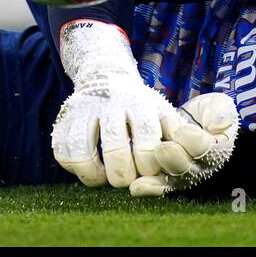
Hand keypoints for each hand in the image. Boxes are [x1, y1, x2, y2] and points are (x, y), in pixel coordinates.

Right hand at [51, 68, 180, 187]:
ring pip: (81, 152)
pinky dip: (74, 168)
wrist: (104, 76)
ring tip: (104, 179)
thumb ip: (177, 132)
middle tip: (125, 180)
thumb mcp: (161, 110)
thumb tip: (194, 150)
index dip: (147, 165)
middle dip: (122, 174)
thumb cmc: (139, 105)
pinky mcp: (62, 119)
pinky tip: (88, 169)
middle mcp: (109, 102)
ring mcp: (83, 109)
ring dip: (94, 175)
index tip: (147, 172)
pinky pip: (62, 152)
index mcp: (139, 101)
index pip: (145, 139)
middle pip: (114, 148)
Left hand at [128, 92, 238, 196]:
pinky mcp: (166, 178)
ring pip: (172, 181)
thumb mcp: (217, 105)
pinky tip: (135, 187)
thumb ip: (221, 112)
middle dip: (175, 159)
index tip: (182, 130)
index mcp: (218, 150)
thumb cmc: (206, 112)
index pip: (209, 150)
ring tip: (145, 173)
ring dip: (158, 178)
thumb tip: (219, 123)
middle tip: (162, 148)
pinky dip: (148, 187)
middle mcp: (202, 168)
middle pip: (188, 169)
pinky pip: (158, 186)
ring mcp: (183, 175)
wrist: (191, 119)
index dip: (195, 142)